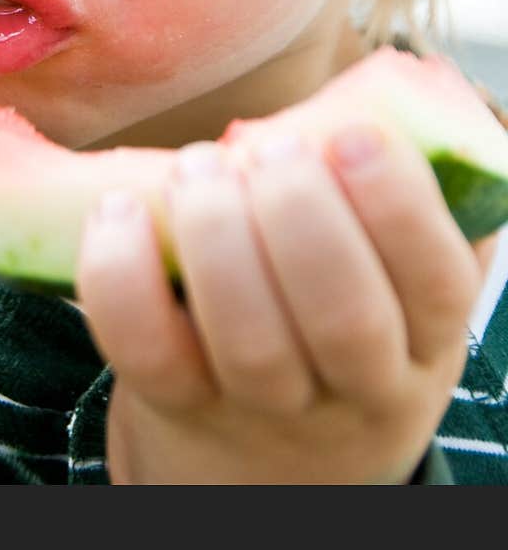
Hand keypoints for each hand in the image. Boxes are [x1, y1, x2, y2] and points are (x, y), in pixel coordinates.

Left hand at [77, 122, 490, 483]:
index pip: (432, 280)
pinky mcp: (176, 404)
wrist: (273, 458)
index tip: (351, 136)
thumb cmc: (340, 313)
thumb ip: (400, 194)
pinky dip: (122, 278)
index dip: (397, 207)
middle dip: (300, 217)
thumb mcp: (393, 273)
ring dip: (217, 239)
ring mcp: (262, 404)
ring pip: (249, 343)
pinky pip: (147, 355)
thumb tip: (393, 92)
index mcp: (421, 335)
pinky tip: (117, 209)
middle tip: (266, 148)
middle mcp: (352, 386)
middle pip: (342, 320)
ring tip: (197, 168)